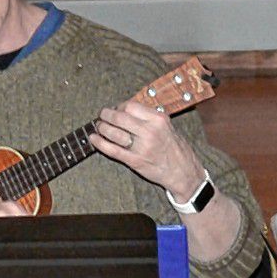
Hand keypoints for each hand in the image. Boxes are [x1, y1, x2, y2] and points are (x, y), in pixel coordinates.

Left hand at [90, 97, 204, 201]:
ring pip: (114, 133)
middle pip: (120, 117)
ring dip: (102, 128)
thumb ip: (147, 117)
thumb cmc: (173, 147)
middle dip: (106, 115)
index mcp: (158, 119)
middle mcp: (150, 131)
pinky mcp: (135, 161)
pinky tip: (93, 139)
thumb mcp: (166, 126)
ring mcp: (142, 147)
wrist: (182, 171)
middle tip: (102, 116)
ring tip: (98, 127)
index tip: (116, 110)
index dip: (119, 106)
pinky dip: (100, 143)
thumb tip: (125, 109)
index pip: (130, 106)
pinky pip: (113, 150)